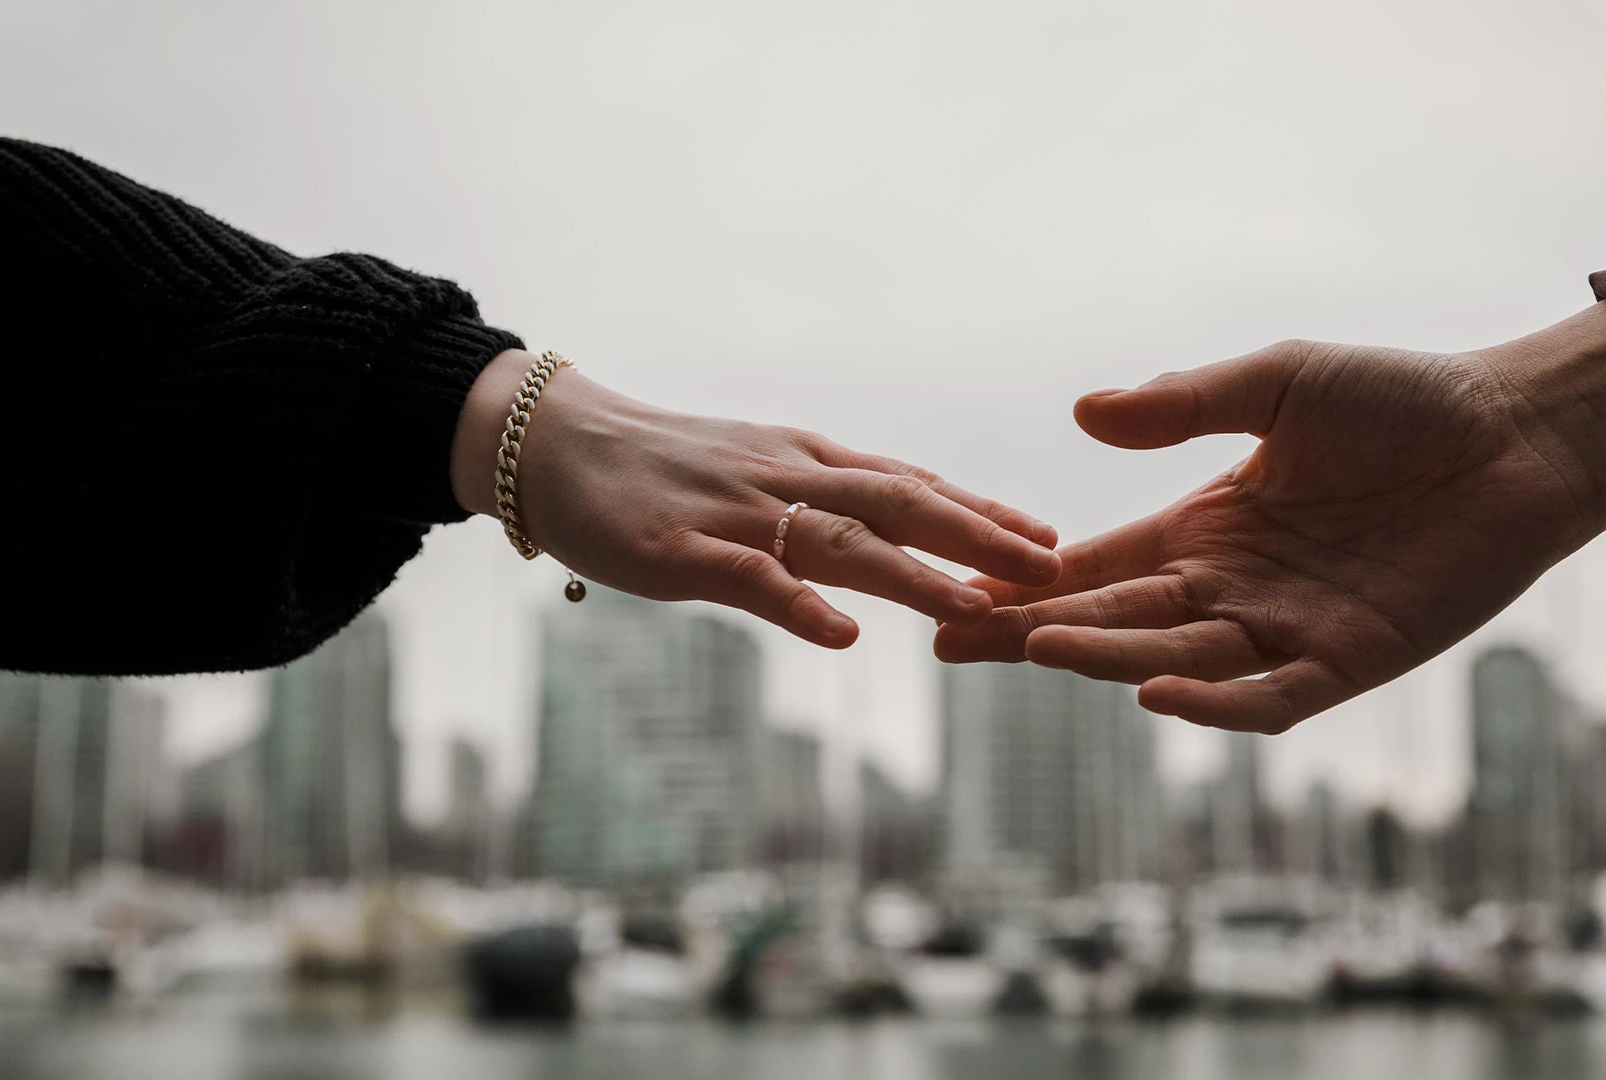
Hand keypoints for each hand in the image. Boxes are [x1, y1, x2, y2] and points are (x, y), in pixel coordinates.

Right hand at [452, 350, 1061, 646]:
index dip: (981, 511)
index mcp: (807, 459)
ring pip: (840, 539)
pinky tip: (842, 637)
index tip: (1048, 538)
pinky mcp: (682, 548)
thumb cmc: (662, 466)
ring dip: (913, 573)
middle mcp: (787, 476)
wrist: (557, 443)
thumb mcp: (757, 470)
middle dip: (977, 535)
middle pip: (899, 502)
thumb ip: (820, 499)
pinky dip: (799, 605)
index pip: (911, 483)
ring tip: (976, 604)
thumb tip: (890, 534)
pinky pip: (750, 577)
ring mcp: (736, 511)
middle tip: (1047, 568)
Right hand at [935, 303, 1605, 731]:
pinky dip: (1214, 702)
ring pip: (1178, 658)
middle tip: (954, 641)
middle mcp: (1234, 586)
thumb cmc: (1401, 399)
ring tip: (1040, 649)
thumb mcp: (1277, 381)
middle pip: (1117, 619)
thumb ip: (1184, 403)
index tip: (954, 596)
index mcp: (1207, 525)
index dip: (1027, 583)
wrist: (1518, 434)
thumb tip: (1081, 413)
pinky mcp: (1350, 661)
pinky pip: (1270, 697)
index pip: (1098, 566)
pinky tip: (1156, 694)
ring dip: (1109, 658)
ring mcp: (1287, 629)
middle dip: (1036, 631)